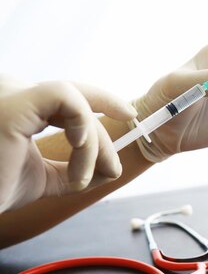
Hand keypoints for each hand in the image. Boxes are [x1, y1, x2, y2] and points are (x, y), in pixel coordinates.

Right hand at [0, 76, 136, 211]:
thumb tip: (112, 168)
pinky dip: (84, 129)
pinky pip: (70, 101)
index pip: (69, 95)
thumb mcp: (44, 179)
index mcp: (21, 109)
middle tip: (112, 169)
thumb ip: (75, 169)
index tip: (128, 114)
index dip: (103, 98)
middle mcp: (15, 94)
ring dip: (94, 144)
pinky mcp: (16, 103)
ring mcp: (13, 95)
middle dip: (104, 137)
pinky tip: (80, 150)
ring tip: (81, 178)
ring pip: (79, 102)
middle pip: (80, 99)